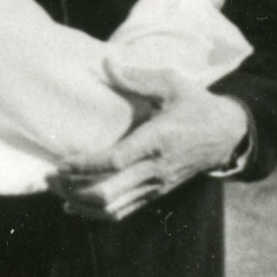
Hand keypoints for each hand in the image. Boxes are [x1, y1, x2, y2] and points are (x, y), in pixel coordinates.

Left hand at [49, 79, 249, 222]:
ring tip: (56, 189)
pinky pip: (122, 211)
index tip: (60, 163)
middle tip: (49, 178)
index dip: (84, 166)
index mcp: (157, 140)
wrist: (226, 135)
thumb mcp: (172, 84)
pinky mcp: (155, 194)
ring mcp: (155, 186)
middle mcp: (155, 169)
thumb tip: (106, 62)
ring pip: (112, 208)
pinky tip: (72, 206)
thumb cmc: (197, 106)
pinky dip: (94, 213)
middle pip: (108, 193)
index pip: (114, 162)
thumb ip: (137, 77)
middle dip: (74, 189)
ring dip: (80, 203)